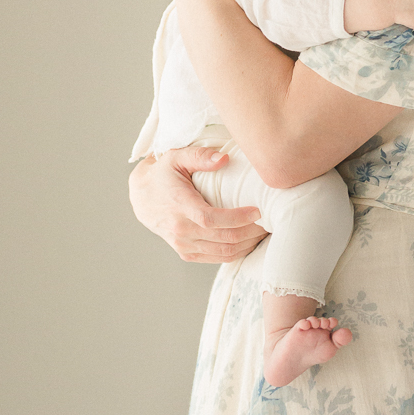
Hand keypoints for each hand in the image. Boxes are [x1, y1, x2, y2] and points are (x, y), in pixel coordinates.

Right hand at [128, 146, 266, 263]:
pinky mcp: (187, 253)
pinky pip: (218, 258)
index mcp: (180, 207)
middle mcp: (181, 231)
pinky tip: (251, 239)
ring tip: (265, 230)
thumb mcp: (177, 157)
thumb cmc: (163, 174)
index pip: (212, 220)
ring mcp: (184, 245)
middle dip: (251, 231)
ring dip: (248, 243)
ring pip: (224, 253)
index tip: (258, 210)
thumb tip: (224, 158)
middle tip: (271, 219)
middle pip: (223, 239)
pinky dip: (238, 251)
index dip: (238, 218)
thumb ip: (200, 156)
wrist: (142, 197)